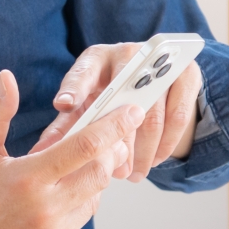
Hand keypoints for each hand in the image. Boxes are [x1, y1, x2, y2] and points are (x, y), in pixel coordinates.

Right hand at [0, 70, 145, 228]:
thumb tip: (7, 79)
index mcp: (28, 178)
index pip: (85, 146)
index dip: (113, 125)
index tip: (131, 111)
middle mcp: (47, 209)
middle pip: (101, 171)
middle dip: (111, 151)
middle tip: (111, 139)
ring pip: (95, 196)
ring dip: (92, 178)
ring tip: (72, 169)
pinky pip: (83, 220)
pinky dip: (78, 204)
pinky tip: (56, 201)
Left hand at [30, 42, 201, 181]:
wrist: (152, 80)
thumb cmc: (108, 95)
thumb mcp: (85, 106)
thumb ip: (64, 126)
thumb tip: (40, 152)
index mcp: (95, 58)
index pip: (82, 71)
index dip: (74, 88)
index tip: (64, 104)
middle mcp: (127, 54)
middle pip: (122, 98)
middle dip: (117, 138)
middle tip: (113, 170)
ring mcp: (160, 62)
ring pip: (152, 111)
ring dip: (143, 149)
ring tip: (133, 174)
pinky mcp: (188, 74)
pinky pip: (178, 115)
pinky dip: (166, 143)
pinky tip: (156, 160)